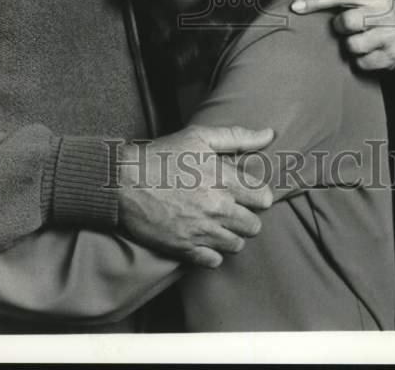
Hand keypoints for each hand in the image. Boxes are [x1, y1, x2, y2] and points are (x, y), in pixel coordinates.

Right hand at [117, 124, 273, 268]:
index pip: (265, 198)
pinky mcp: (185, 248)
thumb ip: (238, 136)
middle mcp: (218, 208)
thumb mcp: (200, 137)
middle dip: (246, 216)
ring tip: (217, 221)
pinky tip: (203, 237)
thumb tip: (270, 134)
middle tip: (231, 207)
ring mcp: (202, 231)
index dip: (257, 194)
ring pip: (237, 244)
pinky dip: (213, 252)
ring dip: (231, 234)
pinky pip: (215, 260)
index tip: (246, 191)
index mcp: (225, 180)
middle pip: (254, 225)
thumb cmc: (162, 156)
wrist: (124, 182)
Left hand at [291, 0, 394, 72]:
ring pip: (352, 45)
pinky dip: (361, 61)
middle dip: (339, 28)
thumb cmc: (386, 15)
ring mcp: (390, 35)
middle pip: (345, 21)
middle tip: (348, 28)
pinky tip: (371, 53)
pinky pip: (362, 63)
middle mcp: (384, 13)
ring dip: (351, 46)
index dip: (315, 0)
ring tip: (362, 41)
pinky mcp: (392, 57)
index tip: (295, 6)